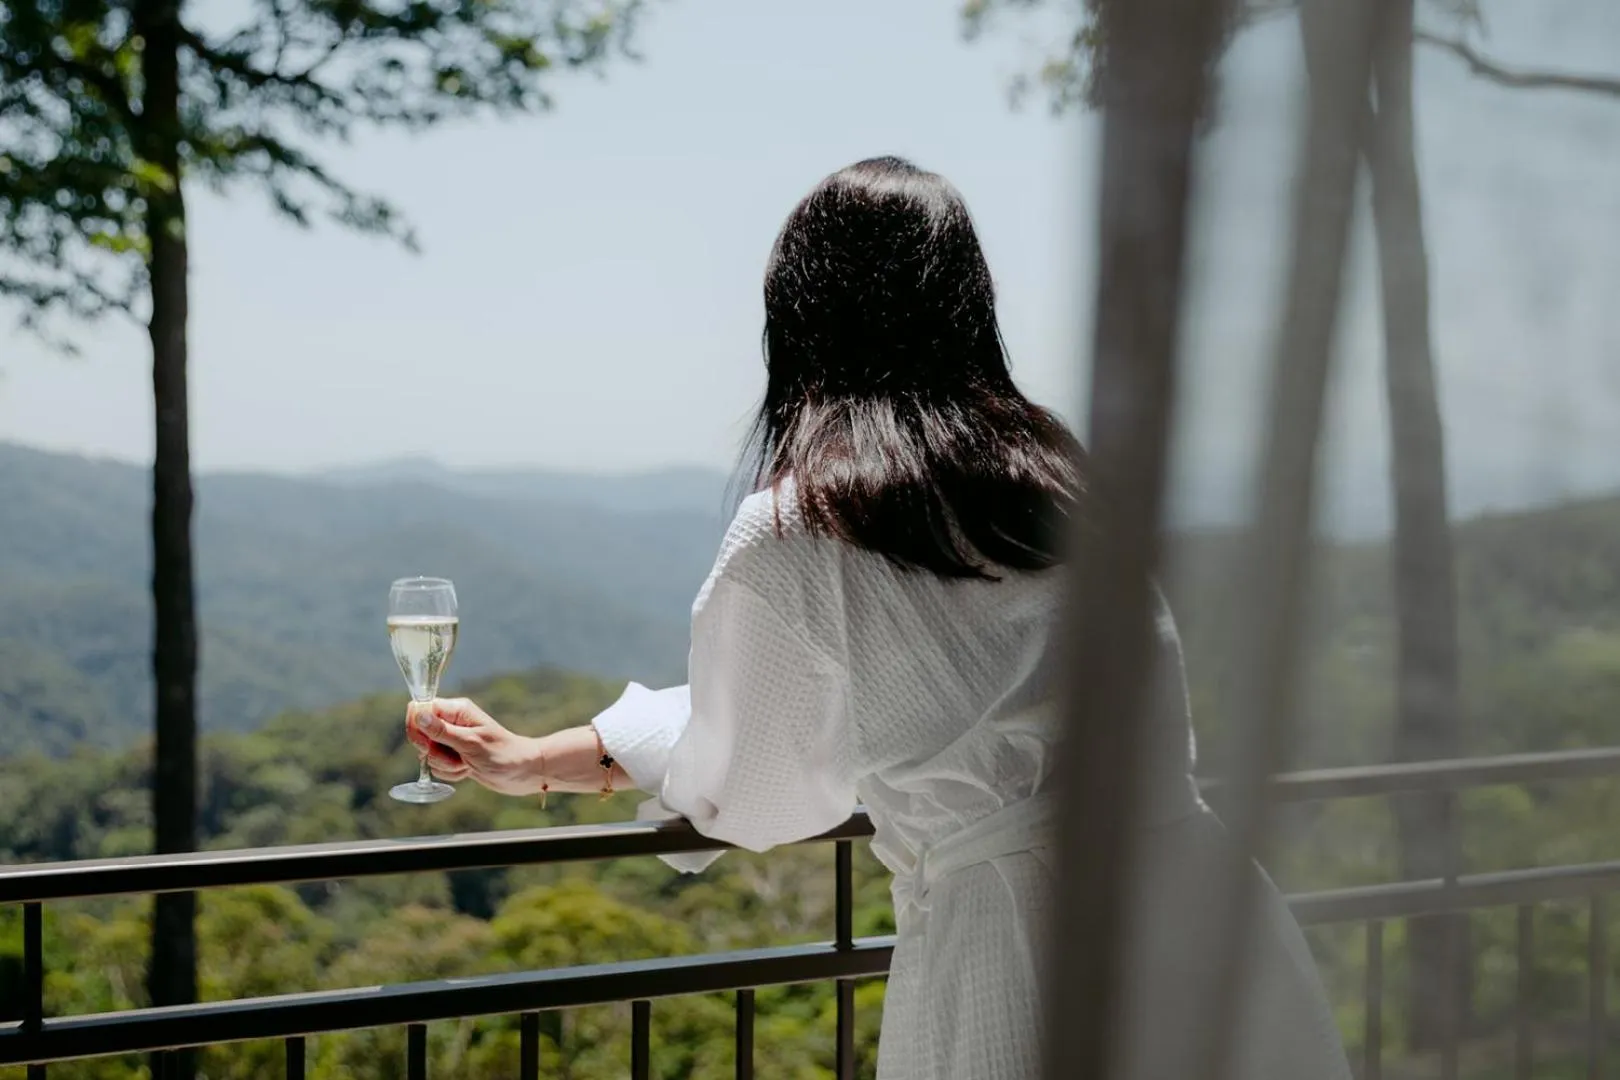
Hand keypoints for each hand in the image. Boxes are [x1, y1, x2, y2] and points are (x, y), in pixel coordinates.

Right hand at [405, 698, 546, 796]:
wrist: (522, 773)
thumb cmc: (503, 754)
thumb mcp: (470, 743)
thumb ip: (442, 731)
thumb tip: (419, 715)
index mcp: (456, 710)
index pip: (419, 708)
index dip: (416, 727)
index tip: (426, 745)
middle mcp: (452, 722)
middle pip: (420, 733)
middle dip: (433, 751)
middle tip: (455, 756)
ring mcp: (452, 740)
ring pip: (428, 753)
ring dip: (445, 765)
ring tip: (467, 764)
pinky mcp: (455, 756)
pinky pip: (437, 766)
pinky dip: (451, 772)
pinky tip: (468, 771)